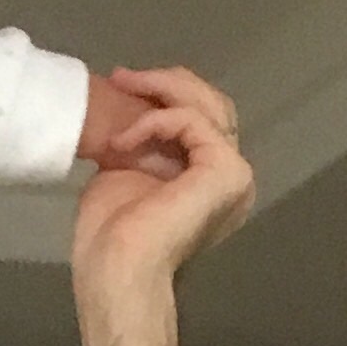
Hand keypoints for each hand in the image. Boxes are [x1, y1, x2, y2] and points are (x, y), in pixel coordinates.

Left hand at [69, 67, 255, 345]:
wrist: (113, 268)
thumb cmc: (110, 236)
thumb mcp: (126, 169)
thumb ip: (143, 142)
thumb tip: (133, 108)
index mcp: (210, 180)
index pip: (203, 118)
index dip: (167, 93)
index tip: (122, 82)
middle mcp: (231, 177)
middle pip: (214, 105)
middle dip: (168, 83)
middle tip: (122, 77)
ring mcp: (236, 176)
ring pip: (209, 106)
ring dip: (160, 92)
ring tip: (121, 93)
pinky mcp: (228, 172)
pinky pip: (194, 123)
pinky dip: (155, 121)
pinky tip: (124, 142)